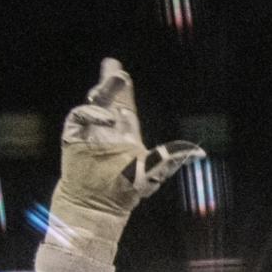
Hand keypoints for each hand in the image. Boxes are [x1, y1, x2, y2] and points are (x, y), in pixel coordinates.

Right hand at [48, 59, 204, 262]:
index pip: (125, 106)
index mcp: (125, 134)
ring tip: (117, 76)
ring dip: (105, 90)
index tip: (120, 70)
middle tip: (114, 66)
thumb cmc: (126, 191)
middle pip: (108, 99)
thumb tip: (198, 152)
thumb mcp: (152, 173)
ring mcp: (89, 132)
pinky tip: (107, 115)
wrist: (97, 204)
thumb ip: (171, 159)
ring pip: (95, 104)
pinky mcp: (73, 137)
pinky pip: (79, 117)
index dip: (122, 89)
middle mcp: (107, 130)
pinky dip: (92, 113)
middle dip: (111, 83)